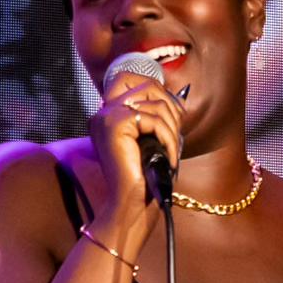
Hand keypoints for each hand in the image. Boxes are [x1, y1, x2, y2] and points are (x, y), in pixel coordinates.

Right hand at [84, 65, 183, 240]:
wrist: (131, 204)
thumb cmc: (144, 176)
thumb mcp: (153, 139)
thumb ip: (157, 114)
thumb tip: (179, 94)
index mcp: (109, 114)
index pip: (132, 77)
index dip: (158, 90)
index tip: (172, 116)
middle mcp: (103, 112)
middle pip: (147, 85)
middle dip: (170, 108)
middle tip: (174, 136)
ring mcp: (107, 116)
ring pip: (154, 103)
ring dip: (171, 129)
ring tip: (171, 151)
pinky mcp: (115, 124)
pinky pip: (153, 118)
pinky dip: (167, 138)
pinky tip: (167, 156)